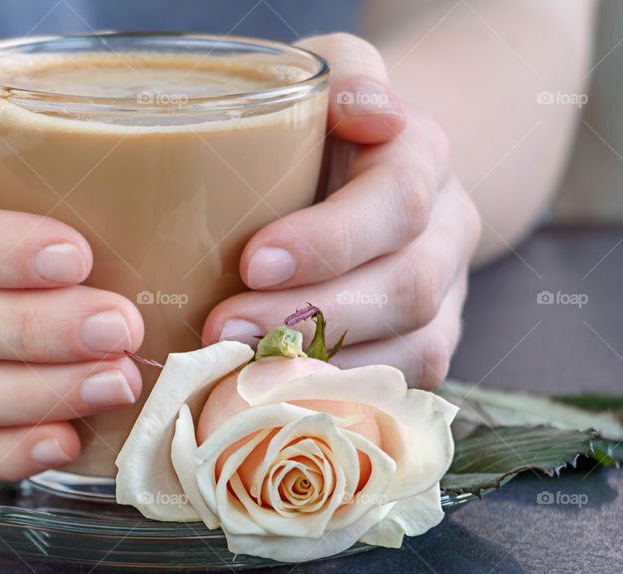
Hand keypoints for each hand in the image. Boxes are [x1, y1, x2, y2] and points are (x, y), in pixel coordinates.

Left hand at [203, 34, 480, 388]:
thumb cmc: (322, 127)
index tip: (252, 261)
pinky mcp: (427, 345)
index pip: (395, 202)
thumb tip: (364, 108)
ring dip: (325, 370)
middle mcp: (446, 232)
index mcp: (423, 158)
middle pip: (408, 288)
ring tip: (241, 373)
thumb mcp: (328, 75)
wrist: (367, 173)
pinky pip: (401, 390)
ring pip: (413, 350)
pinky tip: (279, 401)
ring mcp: (446, 296)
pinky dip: (341, 402)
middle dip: (313, 317)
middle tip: (224, 330)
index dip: (329, 241)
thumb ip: (344, 74)